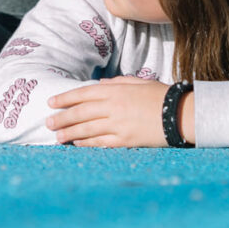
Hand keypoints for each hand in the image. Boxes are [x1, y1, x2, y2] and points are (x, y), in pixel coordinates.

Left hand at [47, 76, 192, 147]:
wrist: (180, 114)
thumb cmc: (161, 95)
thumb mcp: (138, 82)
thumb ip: (117, 83)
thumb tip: (100, 85)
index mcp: (115, 90)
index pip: (83, 93)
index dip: (65, 98)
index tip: (51, 102)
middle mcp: (113, 107)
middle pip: (80, 113)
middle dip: (62, 118)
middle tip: (48, 122)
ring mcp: (118, 125)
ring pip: (87, 129)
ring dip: (70, 133)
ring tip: (57, 136)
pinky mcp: (126, 140)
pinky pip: (101, 142)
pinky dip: (87, 144)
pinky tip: (77, 144)